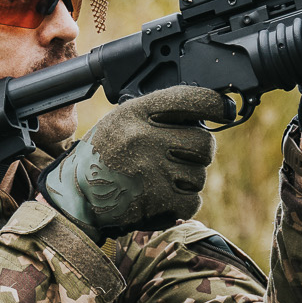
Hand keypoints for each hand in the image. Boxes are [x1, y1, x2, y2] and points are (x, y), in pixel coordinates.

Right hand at [43, 87, 232, 237]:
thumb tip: (203, 115)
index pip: (188, 99)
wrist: (76, 196)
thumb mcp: (121, 123)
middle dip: (200, 153)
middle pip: (204, 143)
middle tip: (183, 158)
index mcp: (136, 113)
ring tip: (163, 180)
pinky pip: (193, 201)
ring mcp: (152, 169)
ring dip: (188, 181)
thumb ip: (156, 116)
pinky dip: (184, 203)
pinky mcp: (156, 199)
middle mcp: (145, 137)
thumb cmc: (102, 157)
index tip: (225, 109)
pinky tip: (166, 198)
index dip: (214, 104)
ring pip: (200, 175)